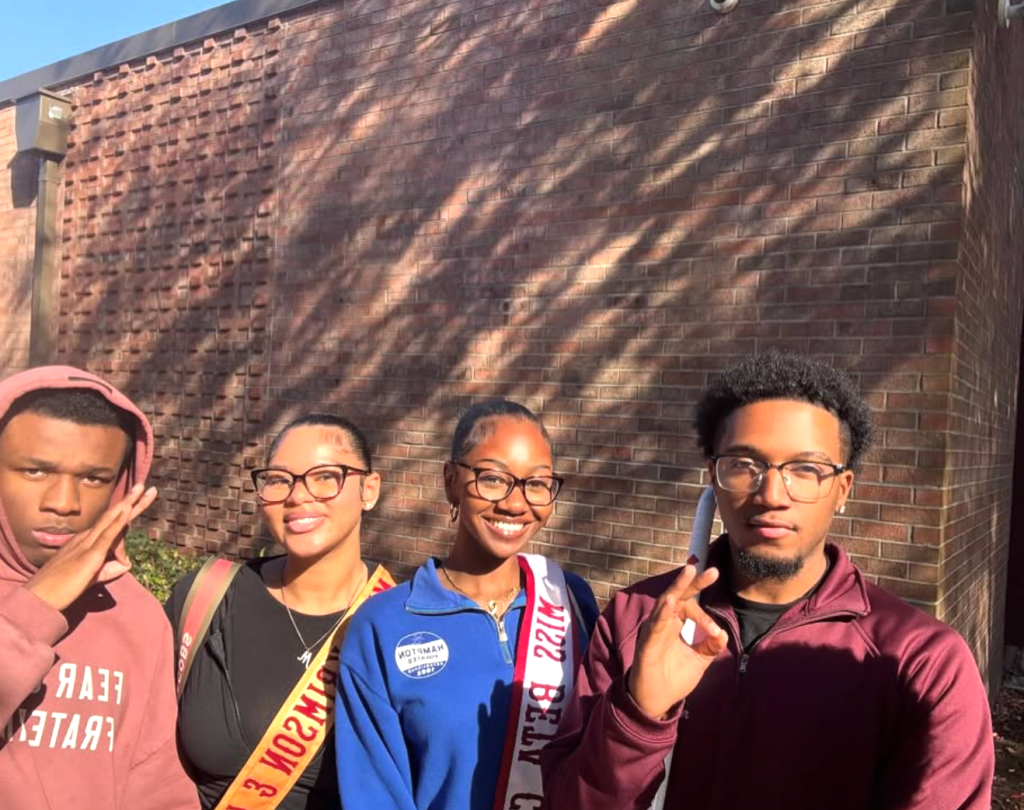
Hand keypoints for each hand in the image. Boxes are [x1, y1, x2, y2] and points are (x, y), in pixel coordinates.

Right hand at [24, 485, 157, 611]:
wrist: (39, 597)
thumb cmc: (63, 588)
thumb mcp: (93, 576)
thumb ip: (111, 568)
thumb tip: (127, 563)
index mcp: (86, 541)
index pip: (111, 525)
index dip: (126, 516)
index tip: (137, 502)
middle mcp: (87, 537)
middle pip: (114, 515)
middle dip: (132, 500)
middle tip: (148, 487)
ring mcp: (87, 544)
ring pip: (112, 519)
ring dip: (129, 503)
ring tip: (142, 488)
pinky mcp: (89, 555)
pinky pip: (107, 535)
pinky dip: (118, 522)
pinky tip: (127, 509)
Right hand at [628, 564, 726, 718]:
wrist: (656, 702)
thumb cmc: (674, 677)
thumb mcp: (700, 660)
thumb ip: (711, 646)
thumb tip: (722, 633)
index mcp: (677, 623)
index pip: (691, 607)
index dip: (704, 617)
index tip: (715, 632)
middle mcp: (665, 622)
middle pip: (679, 595)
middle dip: (694, 581)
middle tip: (712, 570)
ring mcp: (654, 630)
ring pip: (665, 602)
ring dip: (677, 587)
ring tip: (689, 571)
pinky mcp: (647, 644)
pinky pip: (654, 625)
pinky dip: (662, 612)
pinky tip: (669, 601)